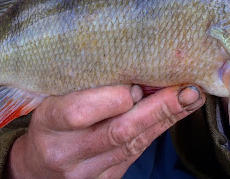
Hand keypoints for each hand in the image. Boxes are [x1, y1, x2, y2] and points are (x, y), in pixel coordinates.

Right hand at [6, 84, 204, 178]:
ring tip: (191, 97)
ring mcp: (86, 172)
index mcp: (49, 122)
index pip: (81, 111)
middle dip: (158, 107)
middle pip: (118, 131)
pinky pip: (137, 154)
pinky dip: (158, 130)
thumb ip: (86, 85)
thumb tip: (134, 62)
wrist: (38, 166)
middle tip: (187, 89)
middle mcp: (66, 151)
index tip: (136, 82)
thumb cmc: (50, 121)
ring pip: (133, 144)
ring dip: (167, 118)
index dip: (113, 97)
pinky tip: (176, 113)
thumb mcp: (54, 97)